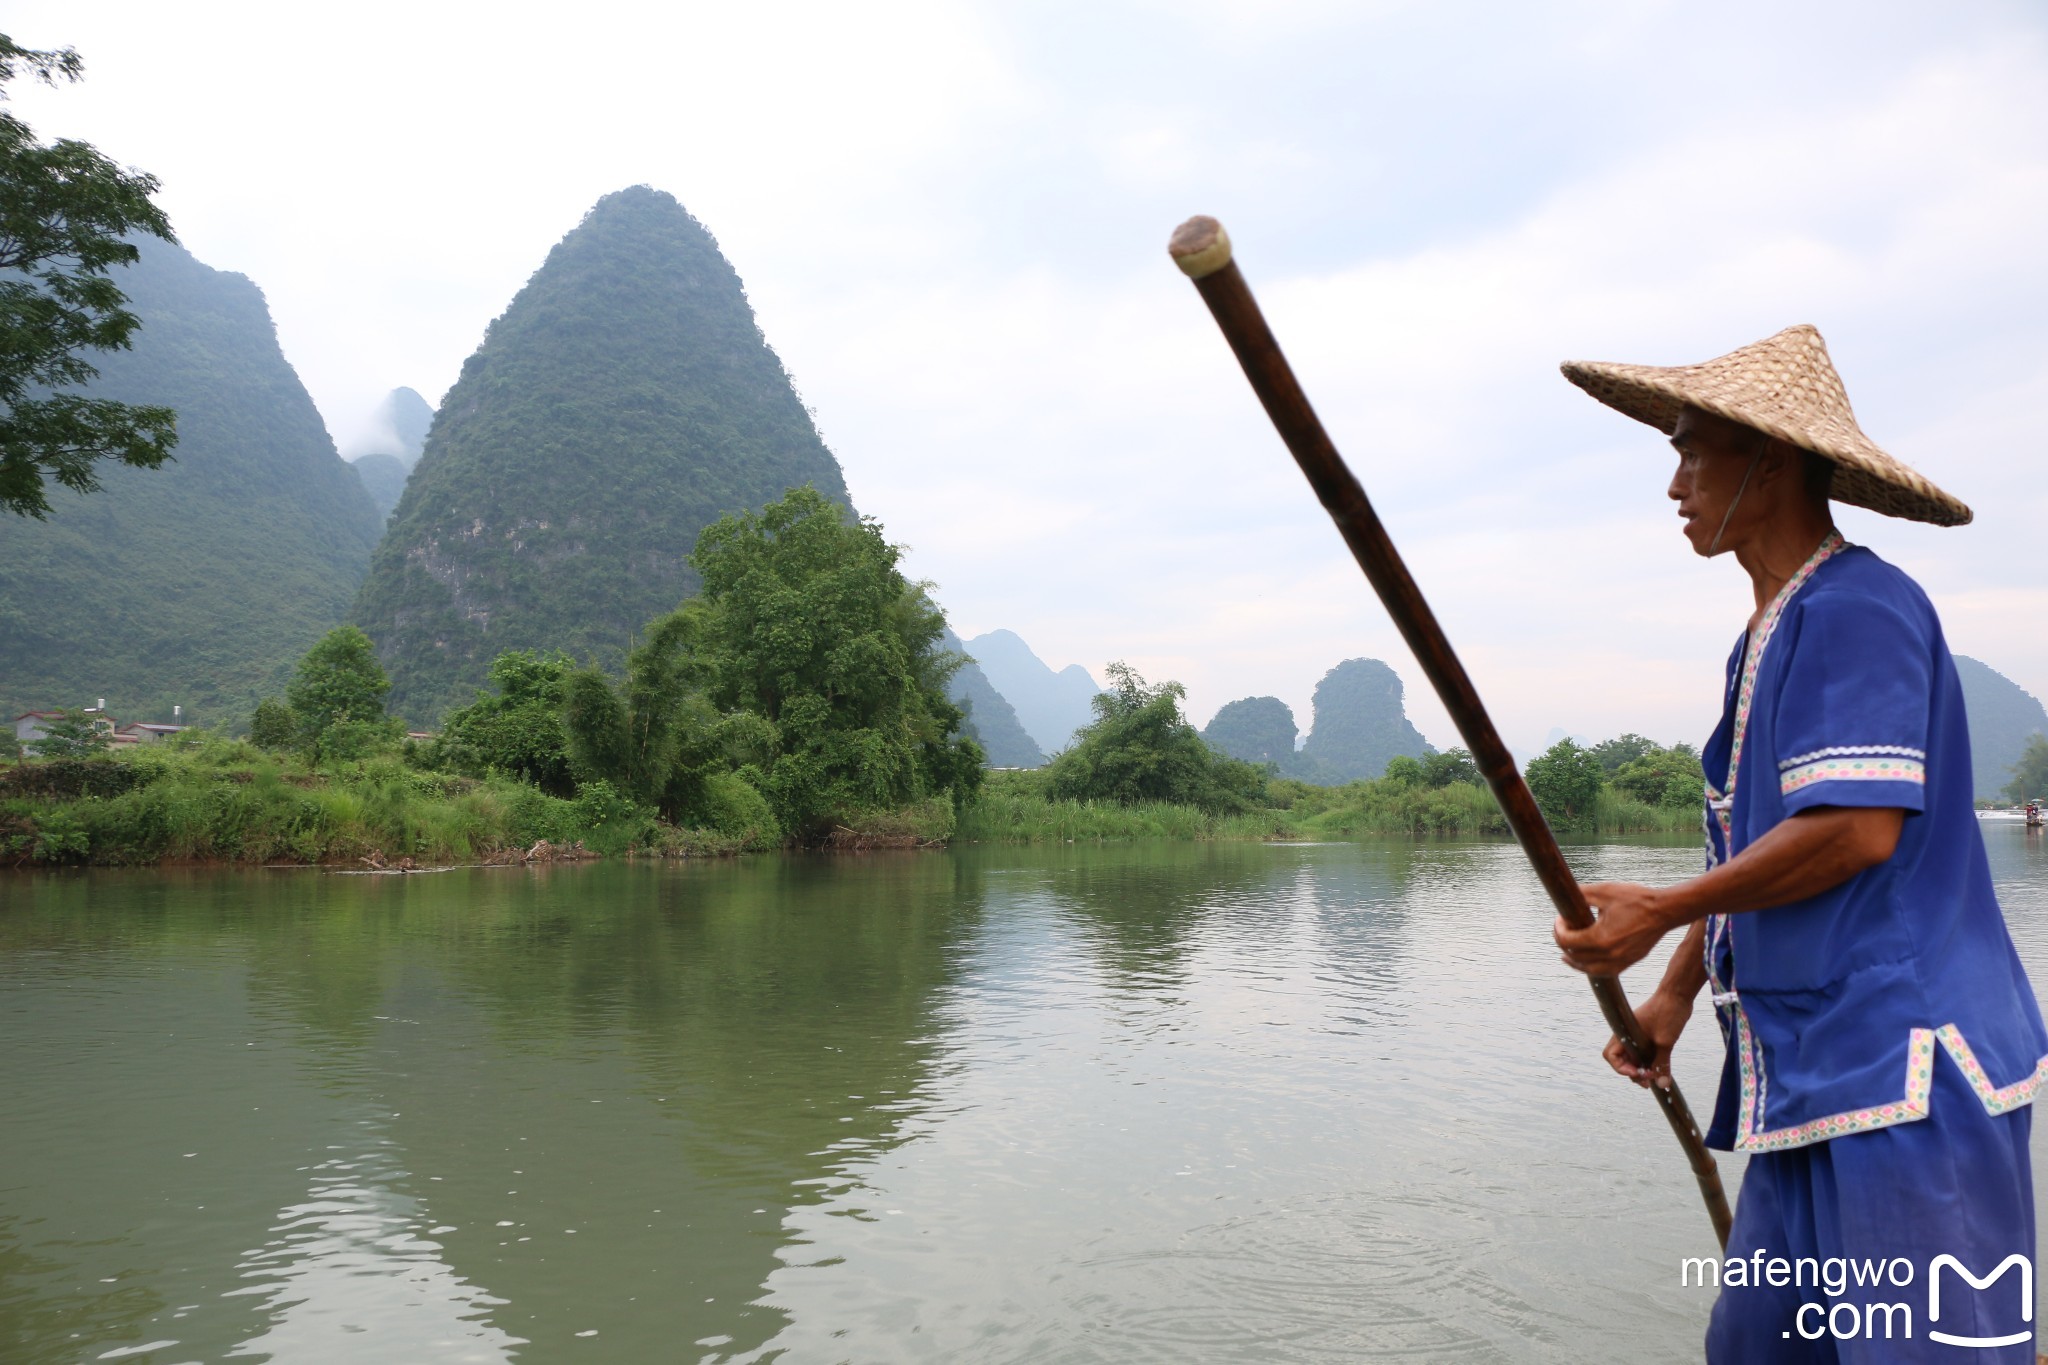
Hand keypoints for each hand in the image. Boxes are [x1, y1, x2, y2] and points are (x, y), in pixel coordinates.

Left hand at [1552, 880, 1671, 976]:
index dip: (1558, 930)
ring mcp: (1621, 962)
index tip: (1559, 918)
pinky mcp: (1629, 962)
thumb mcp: (1604, 891)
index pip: (1567, 941)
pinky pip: (1605, 972)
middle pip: (1575, 956)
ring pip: (1589, 970)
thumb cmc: (1637, 899)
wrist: (1665, 911)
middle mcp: (1610, 955)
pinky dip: (1592, 968)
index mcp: (1601, 939)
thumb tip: (1565, 895)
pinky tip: (1587, 961)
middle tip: (1561, 931)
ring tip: (1566, 955)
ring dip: (1575, 962)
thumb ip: (1581, 894)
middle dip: (1563, 943)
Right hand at [1601, 988, 1692, 1088]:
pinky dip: (1649, 1062)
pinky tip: (1659, 1068)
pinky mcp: (1647, 1036)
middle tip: (1649, 1080)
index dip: (1621, 1068)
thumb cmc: (1667, 1013)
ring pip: (1634, 1058)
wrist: (1678, 995)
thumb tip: (1662, 1084)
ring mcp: (1637, 1036)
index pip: (1611, 1056)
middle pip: (1622, 1060)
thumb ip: (1661, 1063)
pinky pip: (1644, 1053)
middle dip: (1634, 1073)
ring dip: (1642, 1069)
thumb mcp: (1665, 1042)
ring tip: (1655, 1077)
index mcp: (1624, 1033)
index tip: (1637, 1074)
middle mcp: (1628, 1036)